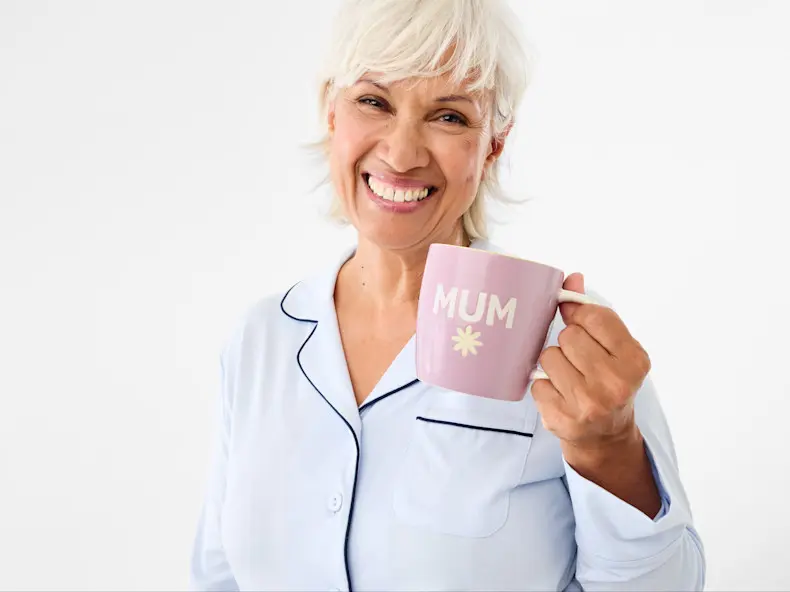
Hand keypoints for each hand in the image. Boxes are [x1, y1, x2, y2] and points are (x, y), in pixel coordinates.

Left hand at [532, 273, 651, 451]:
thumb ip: (593, 313)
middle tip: (581, 362)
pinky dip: (544, 385)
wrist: (606, 436)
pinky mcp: (561, 418)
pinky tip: (560, 395)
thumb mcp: (614, 348)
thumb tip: (571, 278)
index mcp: (634, 360)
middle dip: (569, 344)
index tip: (580, 323)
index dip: (580, 315)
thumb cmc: (609, 382)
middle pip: (568, 336)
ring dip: (554, 364)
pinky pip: (536, 382)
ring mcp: (587, 403)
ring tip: (570, 379)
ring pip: (548, 356)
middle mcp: (614, 383)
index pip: (593, 316)